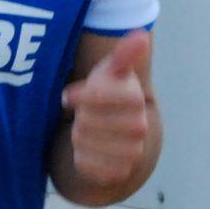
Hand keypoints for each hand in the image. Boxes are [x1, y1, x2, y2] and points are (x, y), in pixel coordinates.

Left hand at [60, 31, 154, 191]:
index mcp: (135, 99)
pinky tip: (88, 149)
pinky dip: (80, 156)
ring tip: (87, 130)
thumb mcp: (111, 72)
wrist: (115, 134)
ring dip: (78, 135)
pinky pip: (84, 164)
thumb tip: (140, 34)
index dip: (81, 95)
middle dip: (80, 115)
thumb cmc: (108, 96)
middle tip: (85, 114)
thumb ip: (123, 54)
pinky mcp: (119, 173)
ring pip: (83, 142)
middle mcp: (139, 127)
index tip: (69, 94)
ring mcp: (132, 153)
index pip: (100, 94)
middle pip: (87, 120)